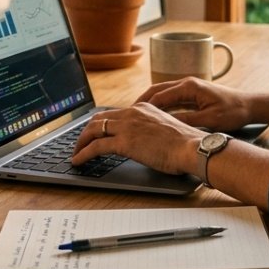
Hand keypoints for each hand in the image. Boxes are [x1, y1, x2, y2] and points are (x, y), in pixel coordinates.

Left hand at [71, 102, 203, 173]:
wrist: (192, 148)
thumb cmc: (186, 144)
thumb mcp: (165, 129)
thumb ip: (151, 131)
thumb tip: (142, 142)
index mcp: (143, 108)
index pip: (114, 113)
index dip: (101, 124)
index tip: (95, 133)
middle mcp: (133, 112)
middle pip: (99, 118)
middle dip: (86, 131)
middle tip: (80, 143)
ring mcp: (127, 126)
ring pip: (93, 130)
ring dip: (80, 142)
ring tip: (76, 153)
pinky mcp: (124, 142)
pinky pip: (95, 147)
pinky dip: (83, 153)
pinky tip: (78, 161)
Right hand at [134, 77, 253, 131]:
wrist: (250, 105)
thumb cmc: (233, 112)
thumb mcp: (209, 119)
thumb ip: (187, 120)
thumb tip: (165, 124)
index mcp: (189, 87)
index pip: (159, 96)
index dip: (143, 107)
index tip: (130, 117)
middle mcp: (186, 83)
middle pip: (156, 91)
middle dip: (140, 103)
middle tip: (125, 116)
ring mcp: (189, 87)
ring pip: (161, 93)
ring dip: (148, 104)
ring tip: (134, 116)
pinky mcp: (192, 94)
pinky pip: (170, 98)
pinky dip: (158, 105)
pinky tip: (152, 116)